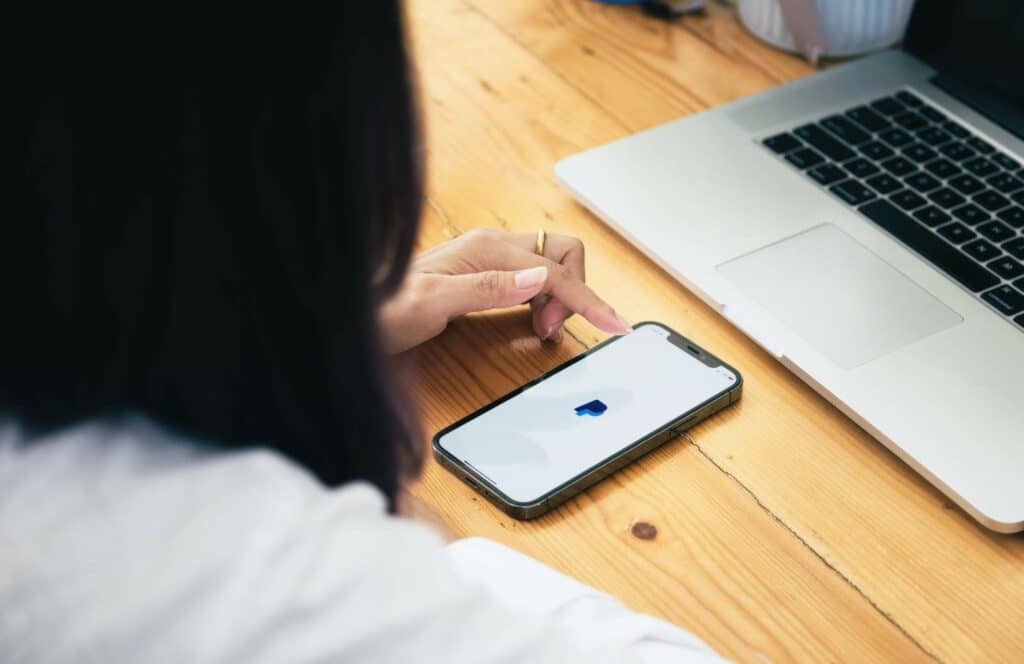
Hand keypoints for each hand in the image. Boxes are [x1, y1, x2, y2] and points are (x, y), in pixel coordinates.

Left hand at [380, 228, 630, 352]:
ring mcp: (490, 258)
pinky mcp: (487, 273)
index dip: (588, 298)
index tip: (614, 324)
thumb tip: (537, 279)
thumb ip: (486, 290)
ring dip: (560, 298)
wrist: (356, 312)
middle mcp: (491, 246)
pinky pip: (535, 279)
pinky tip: (531, 321)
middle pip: (563, 254)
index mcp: (485, 250)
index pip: (554, 270)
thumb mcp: (432, 305)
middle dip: (574, 292)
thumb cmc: (384, 310)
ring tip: (538, 330)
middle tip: (548, 331)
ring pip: (553, 266)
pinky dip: (545, 300)